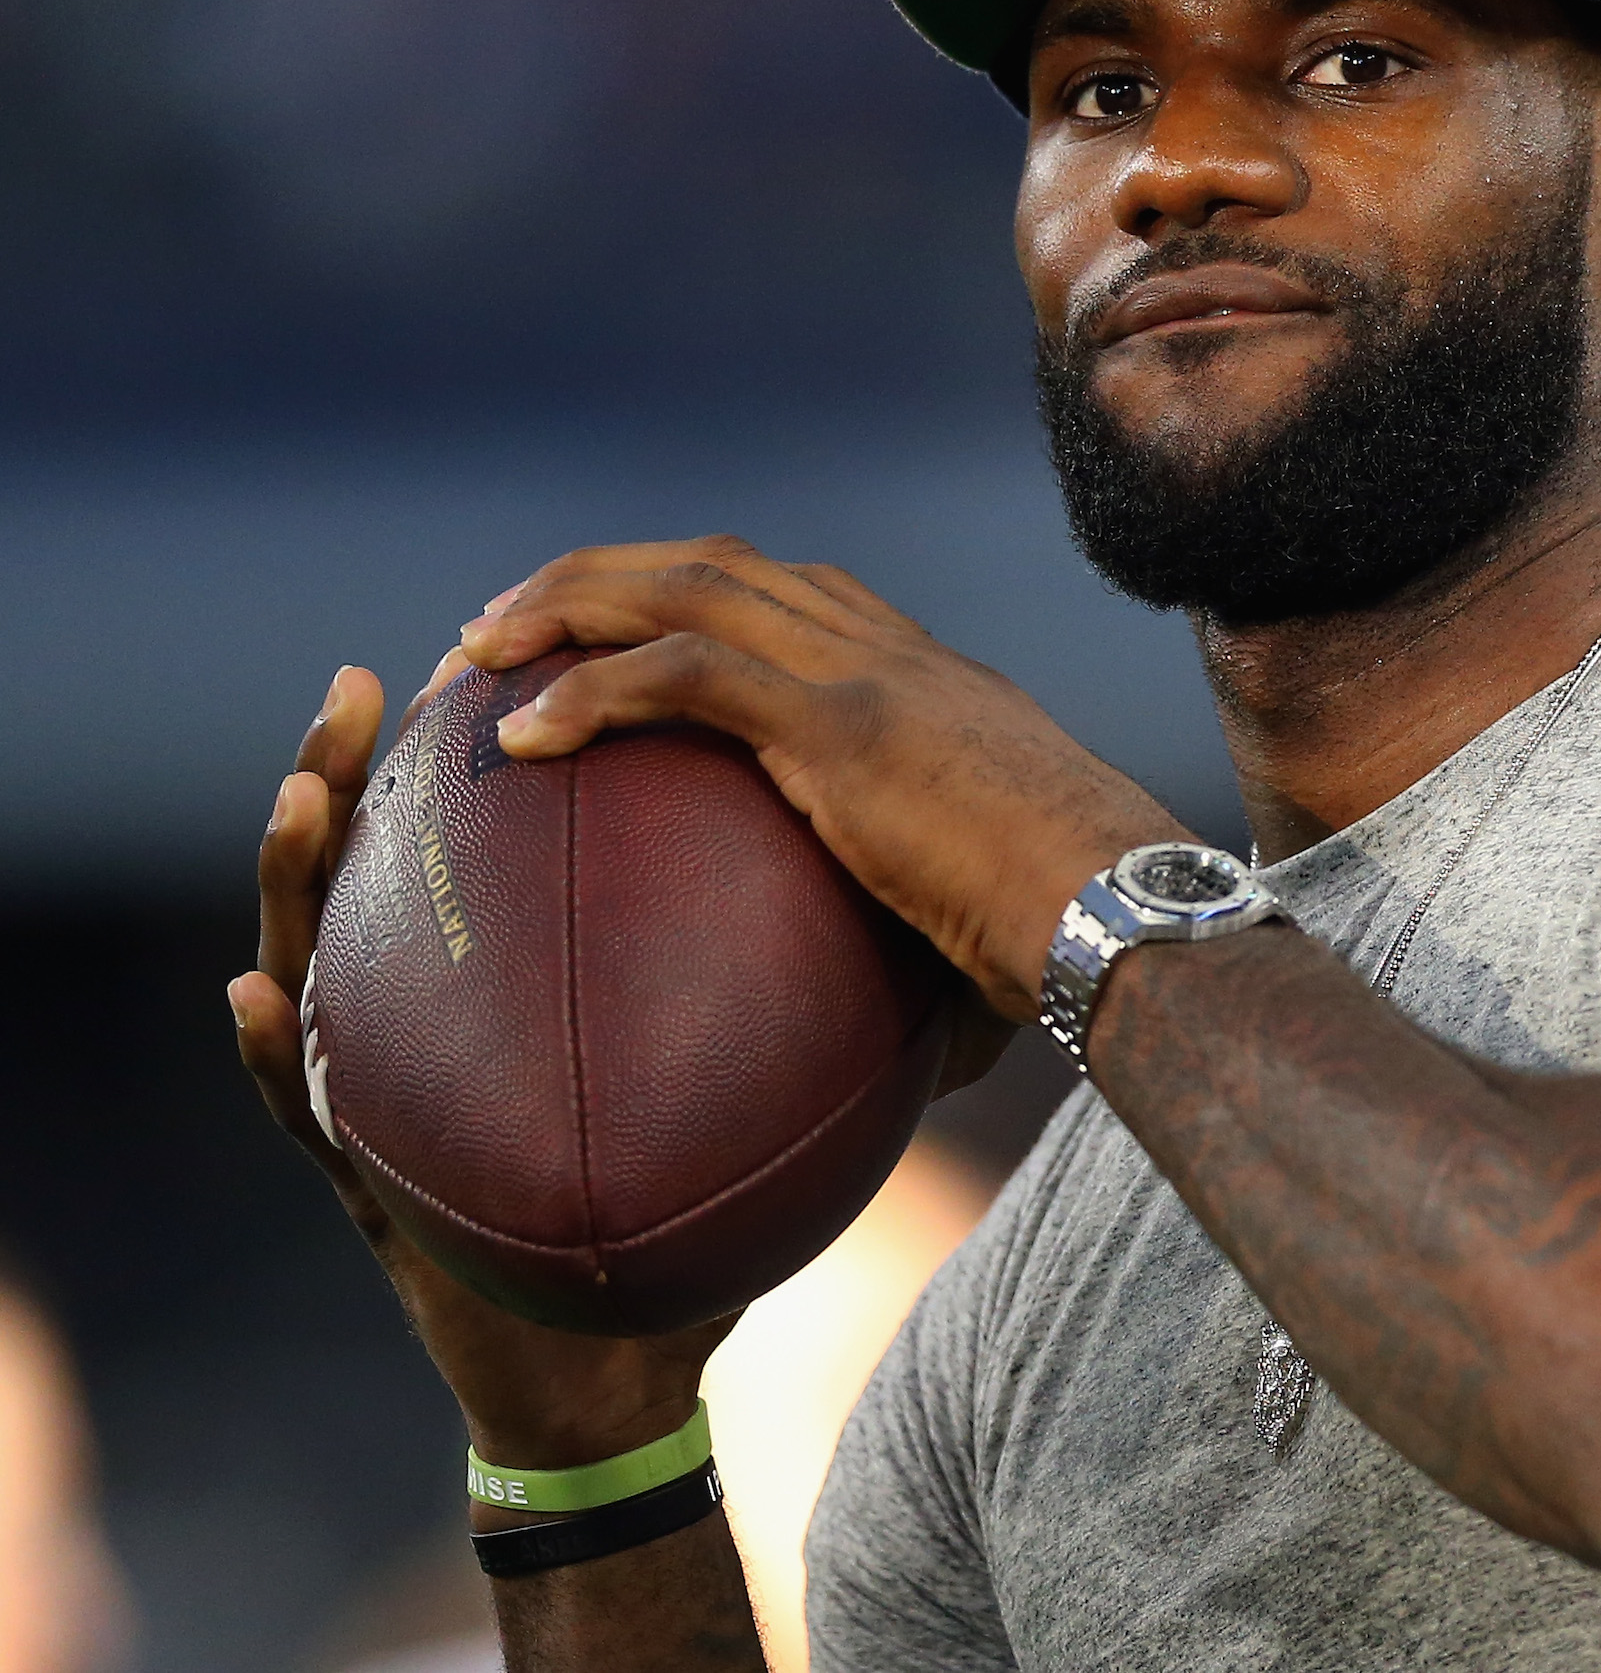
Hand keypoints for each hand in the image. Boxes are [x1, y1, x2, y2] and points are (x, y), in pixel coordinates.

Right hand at [239, 665, 729, 1476]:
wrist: (620, 1364)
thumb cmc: (685, 1214)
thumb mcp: (754, 1087)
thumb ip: (798, 999)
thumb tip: (922, 924)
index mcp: (518, 974)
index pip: (493, 841)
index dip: (489, 749)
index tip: (503, 656)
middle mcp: (434, 1009)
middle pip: (384, 866)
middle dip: (362, 764)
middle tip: (367, 684)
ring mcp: (390, 1086)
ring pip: (322, 956)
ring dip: (300, 870)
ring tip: (304, 793)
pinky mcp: (363, 1176)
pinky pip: (307, 1104)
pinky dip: (280, 1048)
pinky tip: (257, 992)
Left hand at [455, 537, 1183, 1018]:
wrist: (1132, 909)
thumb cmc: (1084, 941)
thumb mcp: (987, 912)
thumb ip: (920, 946)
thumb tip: (892, 1071)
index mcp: (927, 679)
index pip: (787, 591)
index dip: (683, 590)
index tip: (603, 624)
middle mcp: (893, 650)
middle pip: (716, 563)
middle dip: (596, 575)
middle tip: (500, 627)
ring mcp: (869, 675)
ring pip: (686, 590)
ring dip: (567, 606)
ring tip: (477, 654)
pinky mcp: (846, 725)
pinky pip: (688, 677)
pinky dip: (594, 691)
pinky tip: (524, 736)